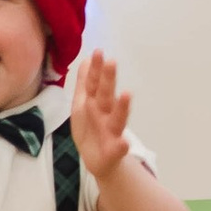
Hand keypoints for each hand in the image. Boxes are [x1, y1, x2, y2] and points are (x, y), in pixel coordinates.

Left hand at [67, 49, 130, 177]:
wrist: (98, 159)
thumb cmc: (91, 128)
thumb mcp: (83, 104)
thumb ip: (85, 83)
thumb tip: (86, 59)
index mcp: (95, 103)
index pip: (94, 83)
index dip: (95, 69)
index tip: (98, 51)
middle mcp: (105, 114)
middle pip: (106, 96)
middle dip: (108, 81)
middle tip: (111, 63)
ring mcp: (112, 132)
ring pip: (117, 118)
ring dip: (122, 107)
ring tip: (127, 94)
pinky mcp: (114, 151)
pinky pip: (118, 149)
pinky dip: (121, 146)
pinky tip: (124, 143)